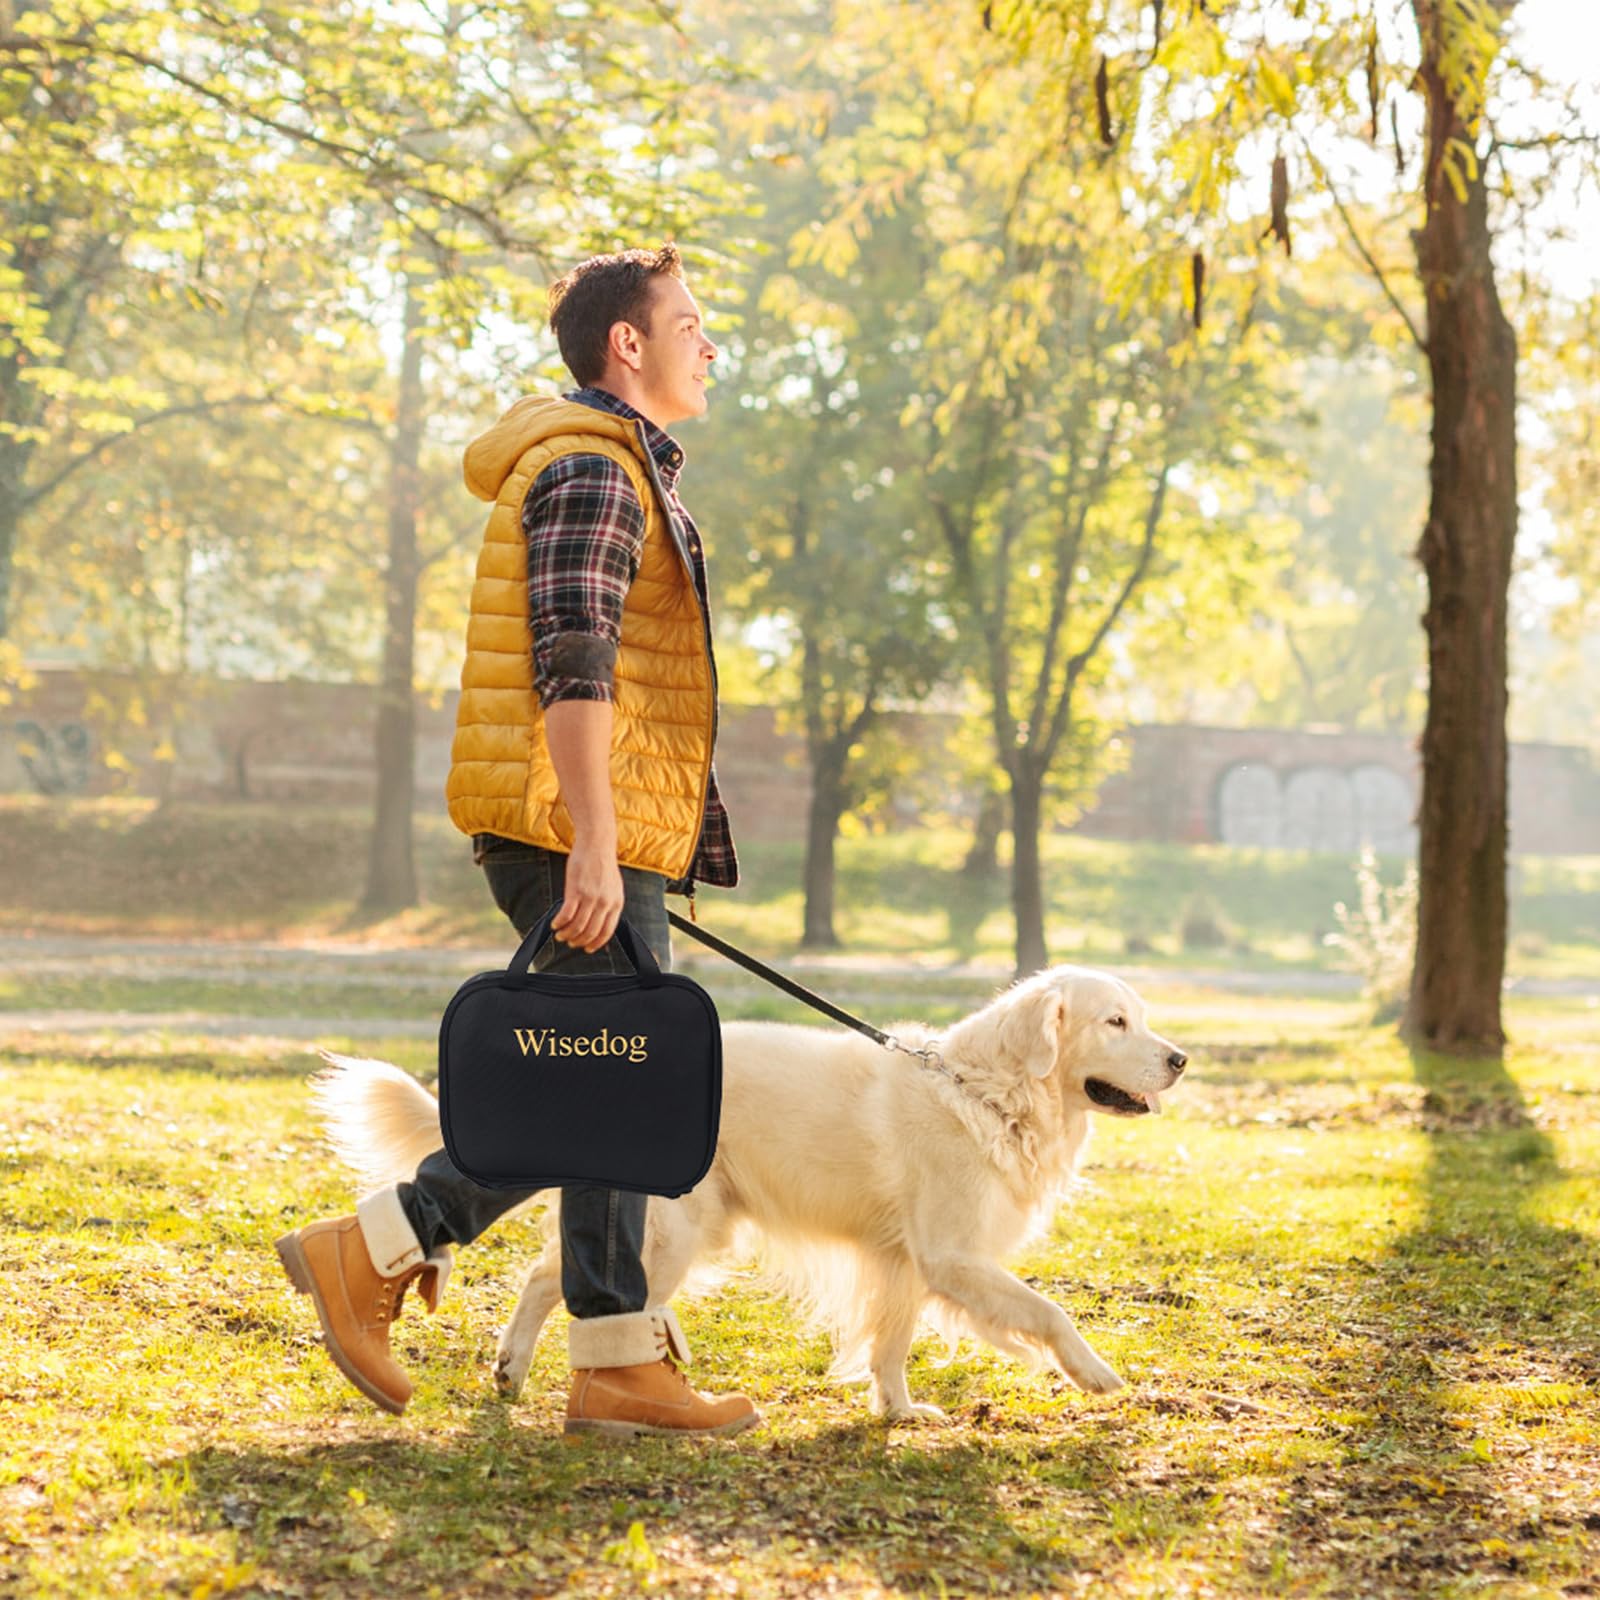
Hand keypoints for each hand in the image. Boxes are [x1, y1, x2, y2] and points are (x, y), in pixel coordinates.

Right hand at [552, 837, 624, 952]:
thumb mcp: (613, 887)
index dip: (595, 944)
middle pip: (590, 932)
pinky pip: (566, 915)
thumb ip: (608, 904)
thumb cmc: (602, 864)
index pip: (607, 932)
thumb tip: (600, 921)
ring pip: (577, 927)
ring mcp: (591, 897)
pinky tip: (554, 924)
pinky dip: (559, 923)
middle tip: (569, 942)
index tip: (586, 948)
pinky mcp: (576, 890)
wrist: (596, 844)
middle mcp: (605, 903)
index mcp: (616, 903)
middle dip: (578, 941)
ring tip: (559, 934)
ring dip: (566, 934)